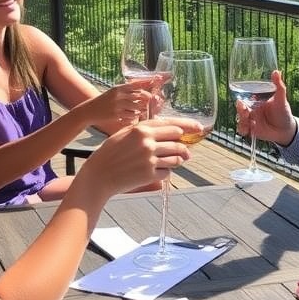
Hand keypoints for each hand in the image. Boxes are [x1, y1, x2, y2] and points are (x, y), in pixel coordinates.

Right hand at [82, 117, 196, 195]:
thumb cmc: (111, 153)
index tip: (199, 128)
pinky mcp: (150, 174)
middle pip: (178, 141)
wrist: (99, 175)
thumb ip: (145, 130)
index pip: (172, 125)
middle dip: (183, 146)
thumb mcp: (125, 133)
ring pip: (176, 158)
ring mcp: (150, 159)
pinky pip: (167, 172)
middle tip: (185, 151)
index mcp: (141, 129)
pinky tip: (156, 171)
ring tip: (173, 161)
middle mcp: (148, 143)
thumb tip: (169, 131)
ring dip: (178, 160)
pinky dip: (165, 172)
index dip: (188, 126)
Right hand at [86, 81, 154, 126]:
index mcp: (118, 88)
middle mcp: (118, 95)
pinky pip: (131, 116)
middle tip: (151, 100)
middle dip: (146, 98)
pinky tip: (135, 115)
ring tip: (142, 109)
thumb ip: (126, 90)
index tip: (158, 79)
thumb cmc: (104, 101)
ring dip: (141, 108)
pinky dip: (135, 116)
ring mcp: (117, 105)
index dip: (148, 82)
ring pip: (136, 106)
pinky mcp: (116, 115)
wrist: (90, 110)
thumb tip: (141, 89)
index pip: (136, 84)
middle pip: (139, 95)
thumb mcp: (113, 92)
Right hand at [235, 70, 296, 145]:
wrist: (286, 129)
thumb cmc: (283, 112)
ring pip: (239, 119)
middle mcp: (251, 109)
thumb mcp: (281, 99)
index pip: (244, 98)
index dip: (240, 100)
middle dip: (240, 110)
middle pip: (240, 108)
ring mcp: (250, 120)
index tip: (240, 102)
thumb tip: (276, 71)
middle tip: (245, 112)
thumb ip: (279, 86)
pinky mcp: (251, 130)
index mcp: (256, 101)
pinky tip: (249, 130)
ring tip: (250, 123)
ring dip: (241, 121)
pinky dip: (243, 129)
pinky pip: (242, 129)